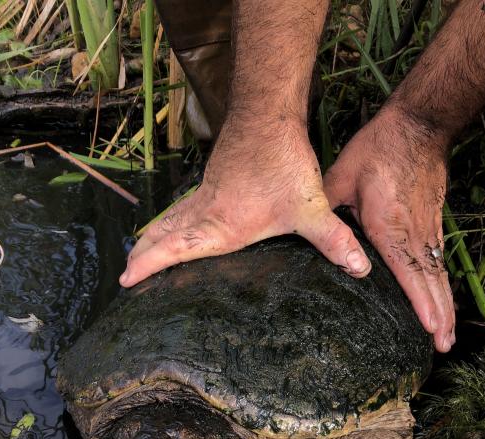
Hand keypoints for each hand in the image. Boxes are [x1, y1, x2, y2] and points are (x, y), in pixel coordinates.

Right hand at [120, 121, 371, 286]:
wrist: (267, 114)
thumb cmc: (282, 162)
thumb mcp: (309, 207)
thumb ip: (333, 241)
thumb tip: (359, 269)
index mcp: (219, 227)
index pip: (174, 249)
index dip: (149, 265)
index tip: (126, 279)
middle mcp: (205, 213)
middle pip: (163, 236)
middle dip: (143, 257)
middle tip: (125, 274)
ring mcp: (205, 195)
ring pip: (169, 220)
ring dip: (152, 238)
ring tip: (138, 254)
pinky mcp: (211, 182)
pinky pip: (182, 207)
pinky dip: (169, 220)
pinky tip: (173, 224)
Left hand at [323, 104, 454, 352]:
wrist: (417, 125)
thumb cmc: (376, 151)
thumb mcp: (341, 181)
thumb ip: (330, 217)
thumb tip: (319, 247)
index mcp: (390, 227)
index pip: (408, 273)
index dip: (420, 302)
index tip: (429, 328)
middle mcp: (414, 233)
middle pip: (430, 282)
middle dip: (439, 316)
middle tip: (442, 347)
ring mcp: (427, 228)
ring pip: (438, 274)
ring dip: (445, 305)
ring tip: (446, 335)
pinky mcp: (432, 222)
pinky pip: (438, 260)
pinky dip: (442, 285)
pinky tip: (442, 302)